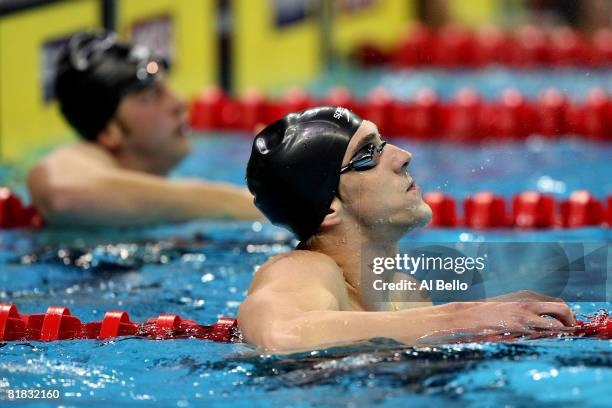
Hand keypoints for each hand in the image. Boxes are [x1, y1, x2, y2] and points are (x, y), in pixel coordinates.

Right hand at [435, 291, 575, 340]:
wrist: (466, 316)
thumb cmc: (486, 313)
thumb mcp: (508, 305)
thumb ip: (525, 310)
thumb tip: (542, 320)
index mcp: (527, 296)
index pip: (557, 303)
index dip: (566, 315)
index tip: (567, 324)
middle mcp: (529, 303)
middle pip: (562, 309)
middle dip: (570, 322)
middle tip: (569, 331)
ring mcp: (524, 316)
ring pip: (555, 325)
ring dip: (560, 333)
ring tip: (556, 339)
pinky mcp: (518, 328)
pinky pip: (541, 335)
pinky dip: (546, 339)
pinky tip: (540, 341)